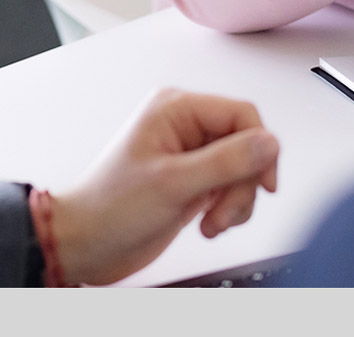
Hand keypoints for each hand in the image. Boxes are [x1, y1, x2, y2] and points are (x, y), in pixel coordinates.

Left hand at [47, 88, 278, 285]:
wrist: (85, 245)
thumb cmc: (110, 207)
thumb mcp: (173, 183)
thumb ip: (225, 161)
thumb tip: (269, 143)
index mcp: (176, 109)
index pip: (241, 114)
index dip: (260, 147)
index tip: (265, 183)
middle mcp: (185, 127)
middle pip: (246, 144)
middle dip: (243, 183)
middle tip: (225, 212)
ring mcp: (190, 156)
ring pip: (242, 169)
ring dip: (236, 201)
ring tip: (212, 223)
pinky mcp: (193, 182)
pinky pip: (231, 188)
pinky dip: (228, 210)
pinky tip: (207, 224)